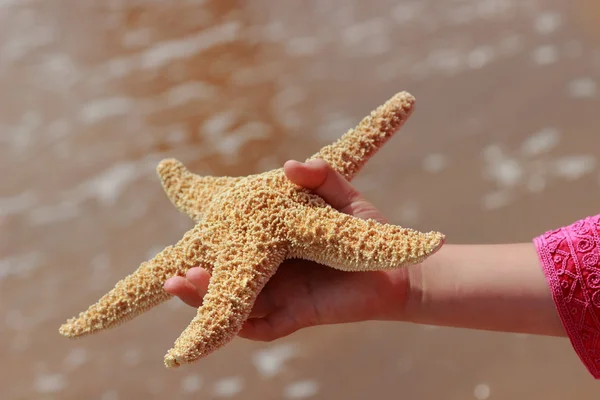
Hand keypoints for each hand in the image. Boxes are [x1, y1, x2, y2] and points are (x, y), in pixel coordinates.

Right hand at [163, 159, 410, 341]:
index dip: (203, 246)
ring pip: (233, 306)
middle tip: (169, 272)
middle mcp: (269, 274)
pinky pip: (262, 328)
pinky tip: (222, 315)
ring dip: (205, 298)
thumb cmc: (367, 232)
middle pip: (221, 281)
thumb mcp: (341, 200)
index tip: (179, 231)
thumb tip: (290, 164)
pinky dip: (239, 325)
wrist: (397, 267)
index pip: (229, 250)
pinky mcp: (296, 316)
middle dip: (193, 280)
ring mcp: (280, 298)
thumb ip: (321, 179)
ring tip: (182, 282)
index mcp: (271, 248)